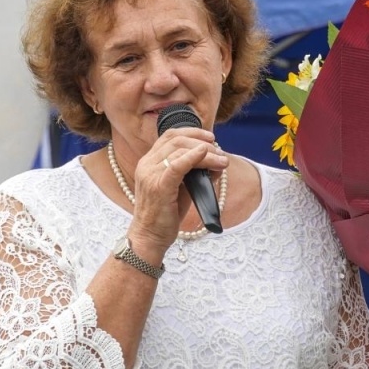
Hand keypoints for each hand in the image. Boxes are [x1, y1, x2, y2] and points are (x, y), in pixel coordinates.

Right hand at [127, 129, 228, 257]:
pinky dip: (193, 157)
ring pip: (180, 151)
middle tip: (220, 151)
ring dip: (206, 153)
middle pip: (176, 140)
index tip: (210, 138)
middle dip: (202, 141)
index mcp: (149, 162)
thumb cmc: (165, 214)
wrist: (150, 236)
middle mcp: (147, 164)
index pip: (170, 136)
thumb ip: (195, 173)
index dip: (192, 132)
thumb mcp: (182, 188)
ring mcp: (150, 175)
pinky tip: (205, 154)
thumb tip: (218, 162)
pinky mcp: (158, 187)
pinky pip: (176, 166)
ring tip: (222, 161)